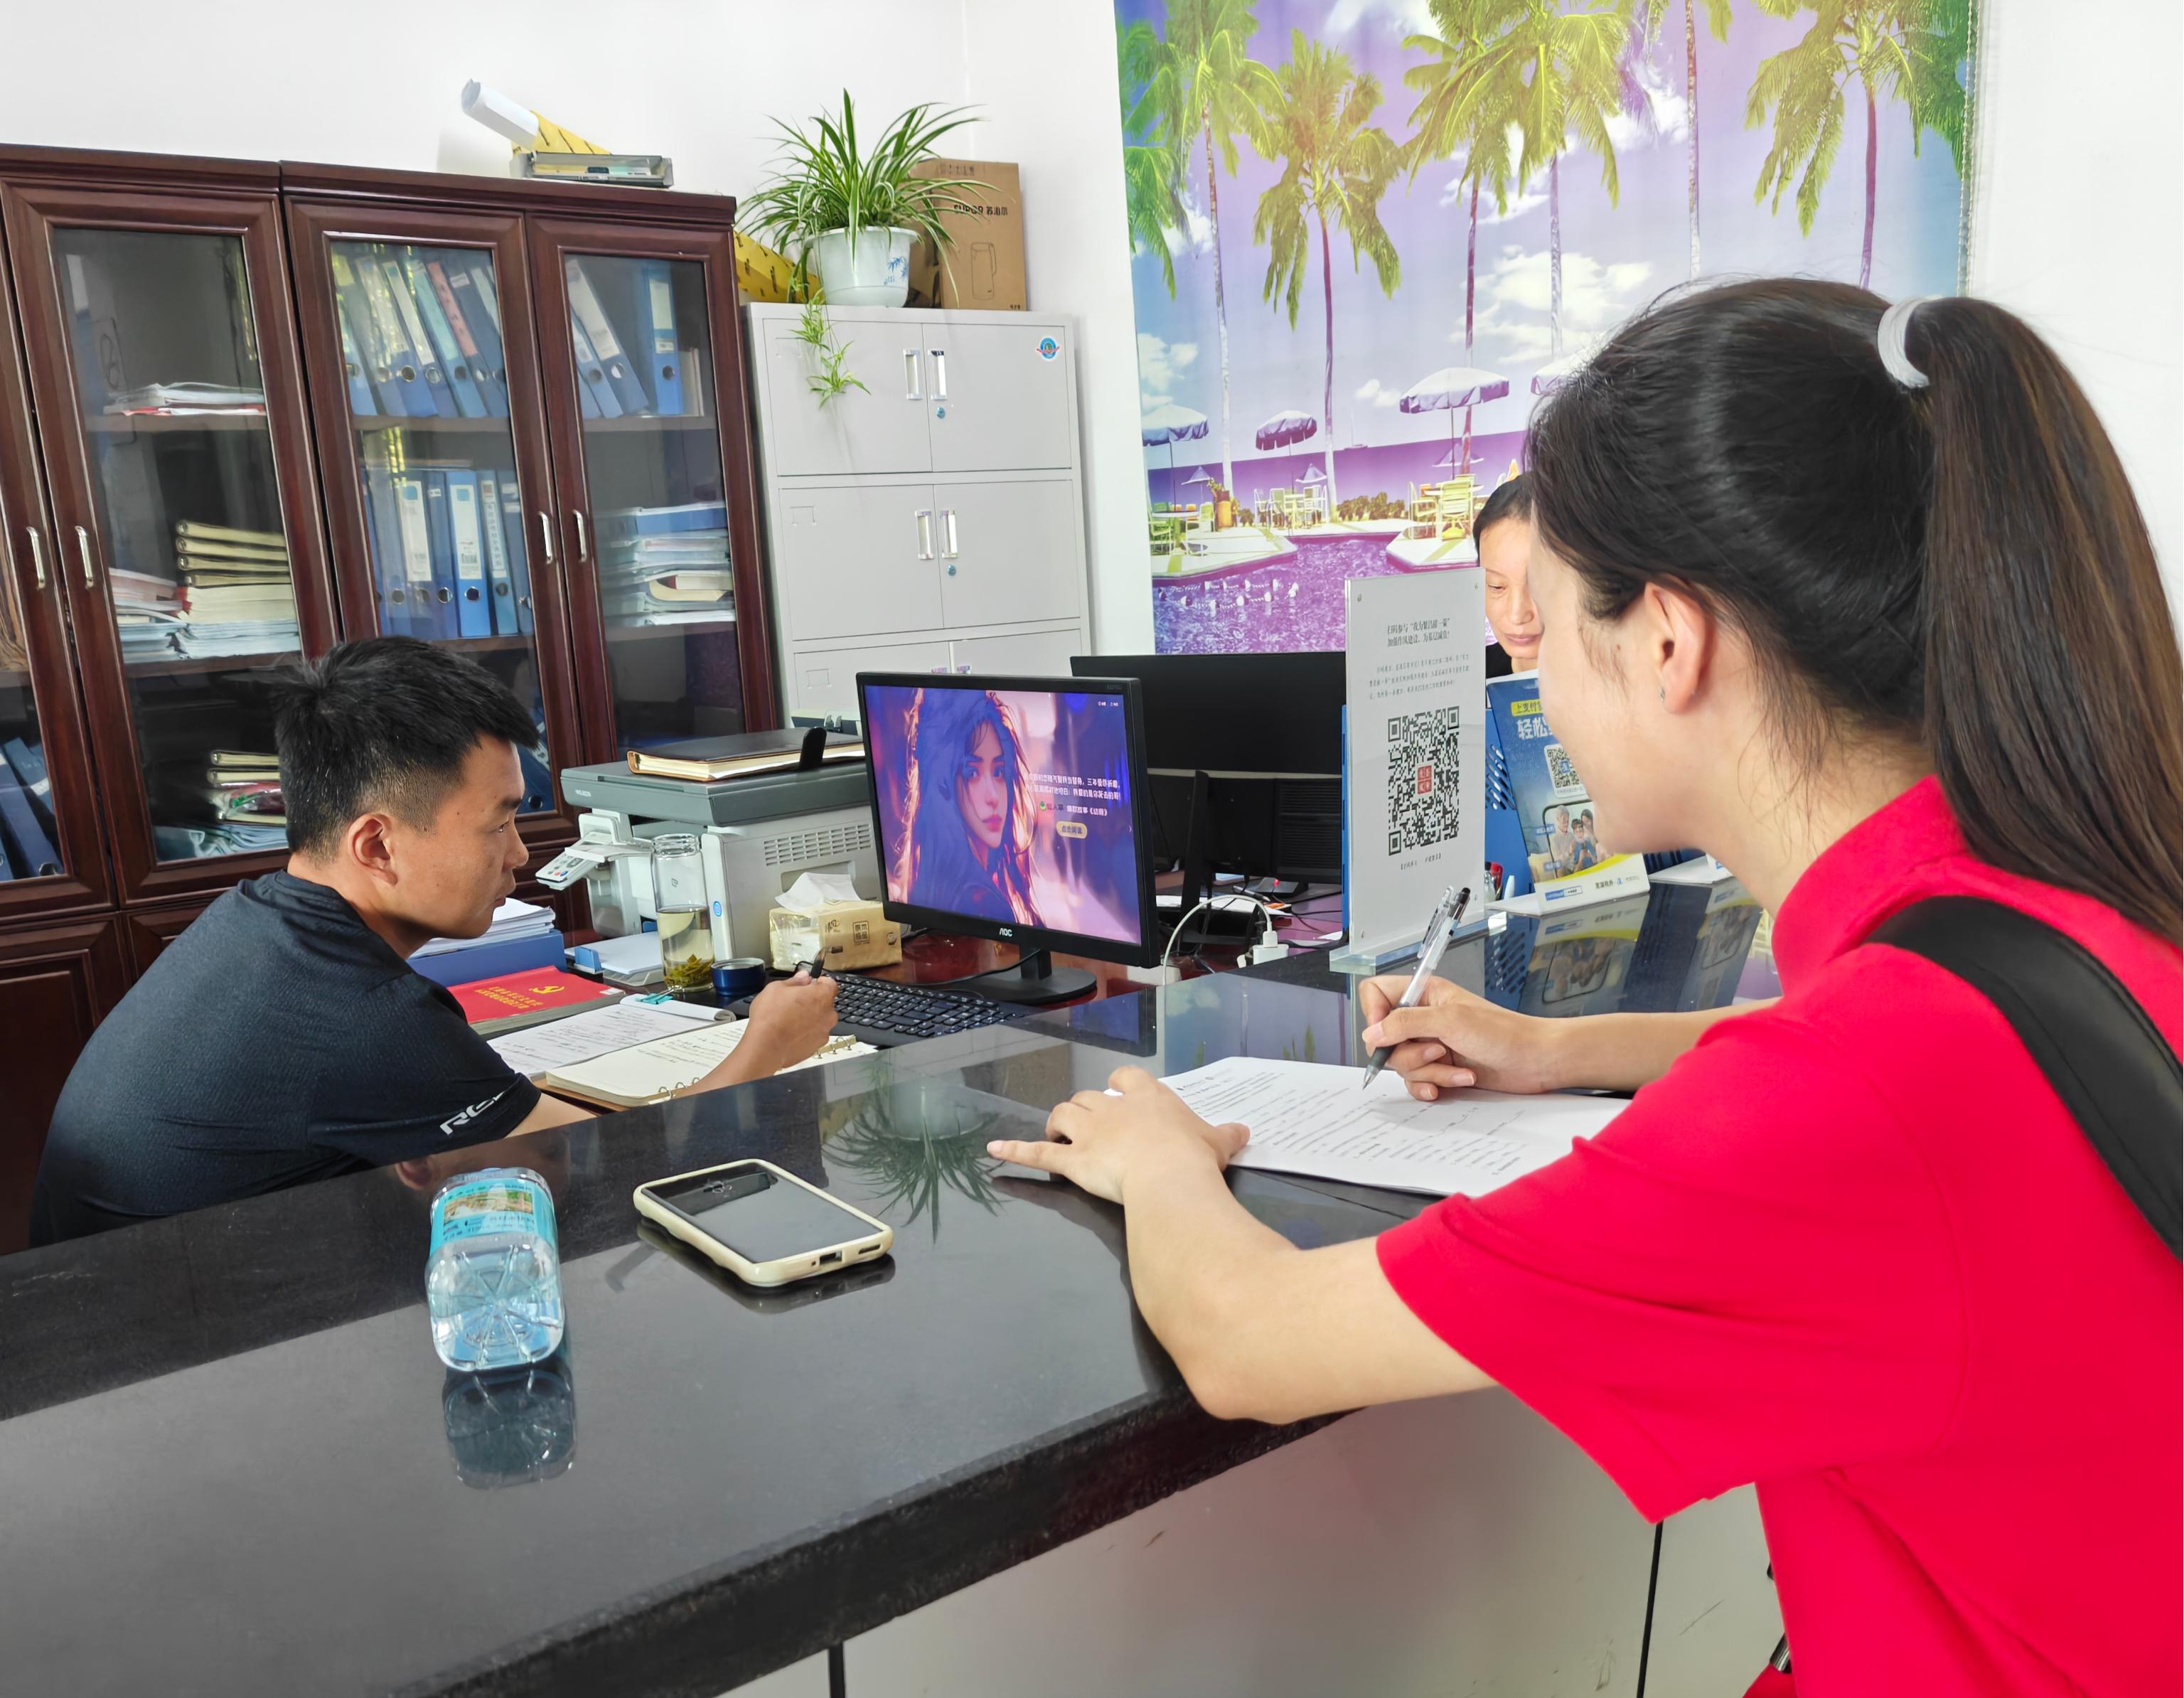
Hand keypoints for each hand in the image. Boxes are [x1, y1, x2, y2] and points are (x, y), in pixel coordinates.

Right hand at [726, 969, 838, 1077]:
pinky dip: (805, 1033)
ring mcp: (824, 1032)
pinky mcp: (816, 1046)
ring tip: (789, 1019)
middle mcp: (828, 1014)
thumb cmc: (770, 1019)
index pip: (830, 983)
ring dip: (809, 1018)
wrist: (765, 1048)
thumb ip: (795, 981)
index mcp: (822, 995)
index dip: (818, 982)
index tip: (808, 984)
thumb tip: (802, 977)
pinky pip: (814, 1035)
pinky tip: (790, 1032)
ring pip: (820, 1020)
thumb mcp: (776, 988)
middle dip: (812, 1001)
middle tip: (794, 1002)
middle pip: (825, 1003)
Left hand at [988, 1066, 1248, 1205]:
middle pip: (1090, 1097)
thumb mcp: (1218, 1143)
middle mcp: (1114, 1109)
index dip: (1120, 1085)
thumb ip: (1226, 1135)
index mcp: (1149, 1098)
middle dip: (1086, 1108)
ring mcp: (1090, 1133)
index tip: (1120, 1093)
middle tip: (1091, 1126)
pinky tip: (994, 1151)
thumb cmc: (1194, 1158)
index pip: (1127, 1078)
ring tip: (1059, 1134)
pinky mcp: (1072, 1160)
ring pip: (1064, 1115)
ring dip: (1059, 1122)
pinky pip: (1039, 1153)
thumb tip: (1244, 1131)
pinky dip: (1015, 1151)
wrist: (1169, 1177)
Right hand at [1359, 974, 1565, 1099]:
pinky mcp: (1440, 1068)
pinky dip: (1434, 1084)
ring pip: (1402, 1064)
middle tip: (1438, 1050)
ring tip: (1456, 1068)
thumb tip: (1372, 1033)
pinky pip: (1418, 1081)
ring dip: (1429, 1072)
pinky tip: (1455, 1082)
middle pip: (1384, 1038)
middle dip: (1409, 1053)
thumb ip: (1405, 1024)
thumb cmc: (1503, 1033)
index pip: (1376, 993)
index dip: (1373, 1013)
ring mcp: (1431, 1045)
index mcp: (1424, 994)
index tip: (1385, 1032)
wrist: (1535, 1061)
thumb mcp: (1449, 1021)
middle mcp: (1423, 1018)